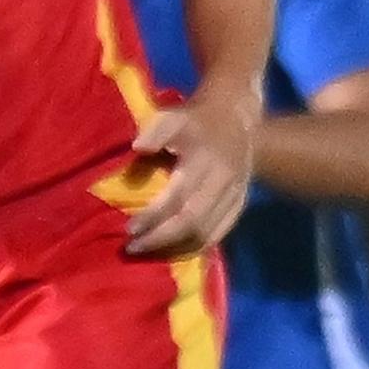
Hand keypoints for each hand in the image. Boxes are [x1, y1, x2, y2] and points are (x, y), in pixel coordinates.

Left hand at [123, 85, 258, 256]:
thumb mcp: (174, 116)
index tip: (128, 230)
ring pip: (207, 235)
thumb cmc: (196, 120)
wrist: (236, 118)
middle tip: (132, 248)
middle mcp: (223, 183)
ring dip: (176, 248)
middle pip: (192, 223)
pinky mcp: (239, 206)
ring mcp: (235, 197)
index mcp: (206, 161)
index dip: (153, 217)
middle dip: (160, 239)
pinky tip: (173, 250)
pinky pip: (218, 235)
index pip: (178, 198)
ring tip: (148, 252)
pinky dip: (194, 247)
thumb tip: (137, 148)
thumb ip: (155, 130)